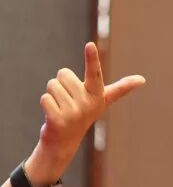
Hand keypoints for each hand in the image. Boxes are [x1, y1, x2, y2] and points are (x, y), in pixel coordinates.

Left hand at [37, 42, 145, 167]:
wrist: (64, 142)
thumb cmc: (83, 114)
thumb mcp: (102, 100)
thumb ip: (119, 89)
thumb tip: (142, 80)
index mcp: (98, 95)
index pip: (94, 72)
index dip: (92, 58)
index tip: (90, 45)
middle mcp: (87, 103)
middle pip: (63, 74)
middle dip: (61, 84)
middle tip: (66, 100)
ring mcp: (73, 113)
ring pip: (52, 85)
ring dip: (52, 94)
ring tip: (60, 107)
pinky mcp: (58, 120)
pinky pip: (45, 98)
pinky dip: (45, 103)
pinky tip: (52, 115)